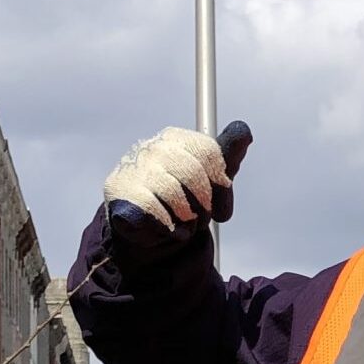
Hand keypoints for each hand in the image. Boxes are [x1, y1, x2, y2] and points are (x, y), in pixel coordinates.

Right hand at [102, 121, 251, 252]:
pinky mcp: (118, 191)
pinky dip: (168, 229)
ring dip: (187, 220)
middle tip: (201, 221)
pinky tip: (167, 231)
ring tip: (183, 226)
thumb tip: (244, 132)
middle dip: (204, 206)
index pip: (208, 152)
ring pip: (174, 194)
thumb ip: (226, 158)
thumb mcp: (209, 180)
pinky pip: (155, 211)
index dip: (221, 187)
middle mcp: (152, 147)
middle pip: (193, 173)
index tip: (222, 212)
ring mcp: (133, 167)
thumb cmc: (180, 201)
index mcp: (176, 139)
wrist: (146, 230)